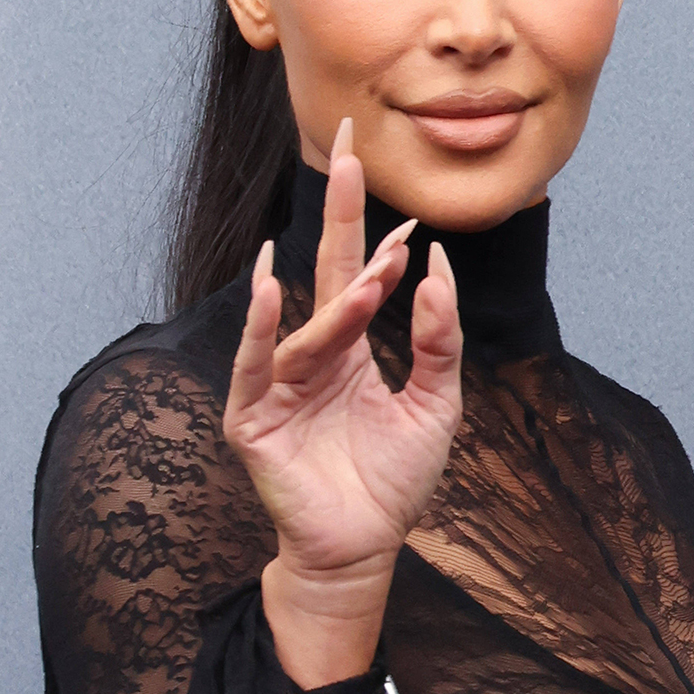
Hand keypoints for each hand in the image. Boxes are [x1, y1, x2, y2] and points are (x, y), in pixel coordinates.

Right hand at [223, 118, 462, 686]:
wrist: (364, 547)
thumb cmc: (394, 482)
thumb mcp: (437, 405)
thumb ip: (438, 340)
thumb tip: (436, 269)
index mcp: (350, 348)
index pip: (359, 276)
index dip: (381, 242)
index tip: (410, 213)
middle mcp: (312, 355)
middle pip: (324, 269)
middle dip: (338, 209)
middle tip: (351, 145)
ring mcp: (280, 384)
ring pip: (311, 328)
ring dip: (342, 299)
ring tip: (375, 269)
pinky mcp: (254, 420)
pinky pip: (257, 367)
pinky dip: (262, 329)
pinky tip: (269, 287)